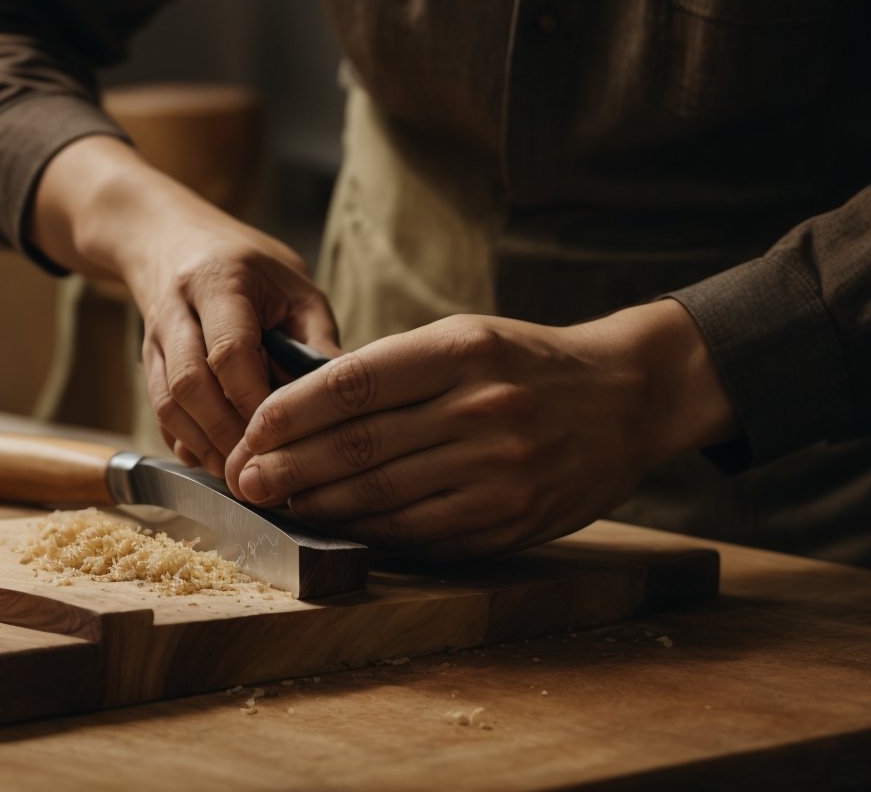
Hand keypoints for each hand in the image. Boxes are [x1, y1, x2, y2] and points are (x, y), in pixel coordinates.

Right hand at [33, 136, 337, 475]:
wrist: (171, 239)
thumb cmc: (248, 264)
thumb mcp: (294, 285)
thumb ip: (316, 337)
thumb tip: (344, 396)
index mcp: (217, 281)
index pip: (228, 350)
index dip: (253, 400)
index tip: (283, 433)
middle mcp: (176, 309)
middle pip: (188, 384)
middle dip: (225, 433)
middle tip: (260, 467)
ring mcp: (152, 338)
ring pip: (166, 404)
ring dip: (204, 445)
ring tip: (241, 474)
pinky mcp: (144, 363)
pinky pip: (159, 413)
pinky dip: (187, 442)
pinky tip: (218, 459)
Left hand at [223, 301, 737, 558]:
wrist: (627, 398)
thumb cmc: (526, 362)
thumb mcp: (467, 337)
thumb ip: (393, 370)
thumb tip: (298, 407)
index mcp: (464, 350)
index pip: (355, 384)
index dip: (291, 412)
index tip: (251, 429)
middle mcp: (483, 409)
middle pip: (361, 446)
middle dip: (289, 467)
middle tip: (243, 480)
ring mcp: (501, 470)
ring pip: (386, 498)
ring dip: (320, 507)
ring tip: (279, 506)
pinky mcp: (512, 520)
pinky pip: (424, 534)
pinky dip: (371, 534)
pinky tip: (336, 529)